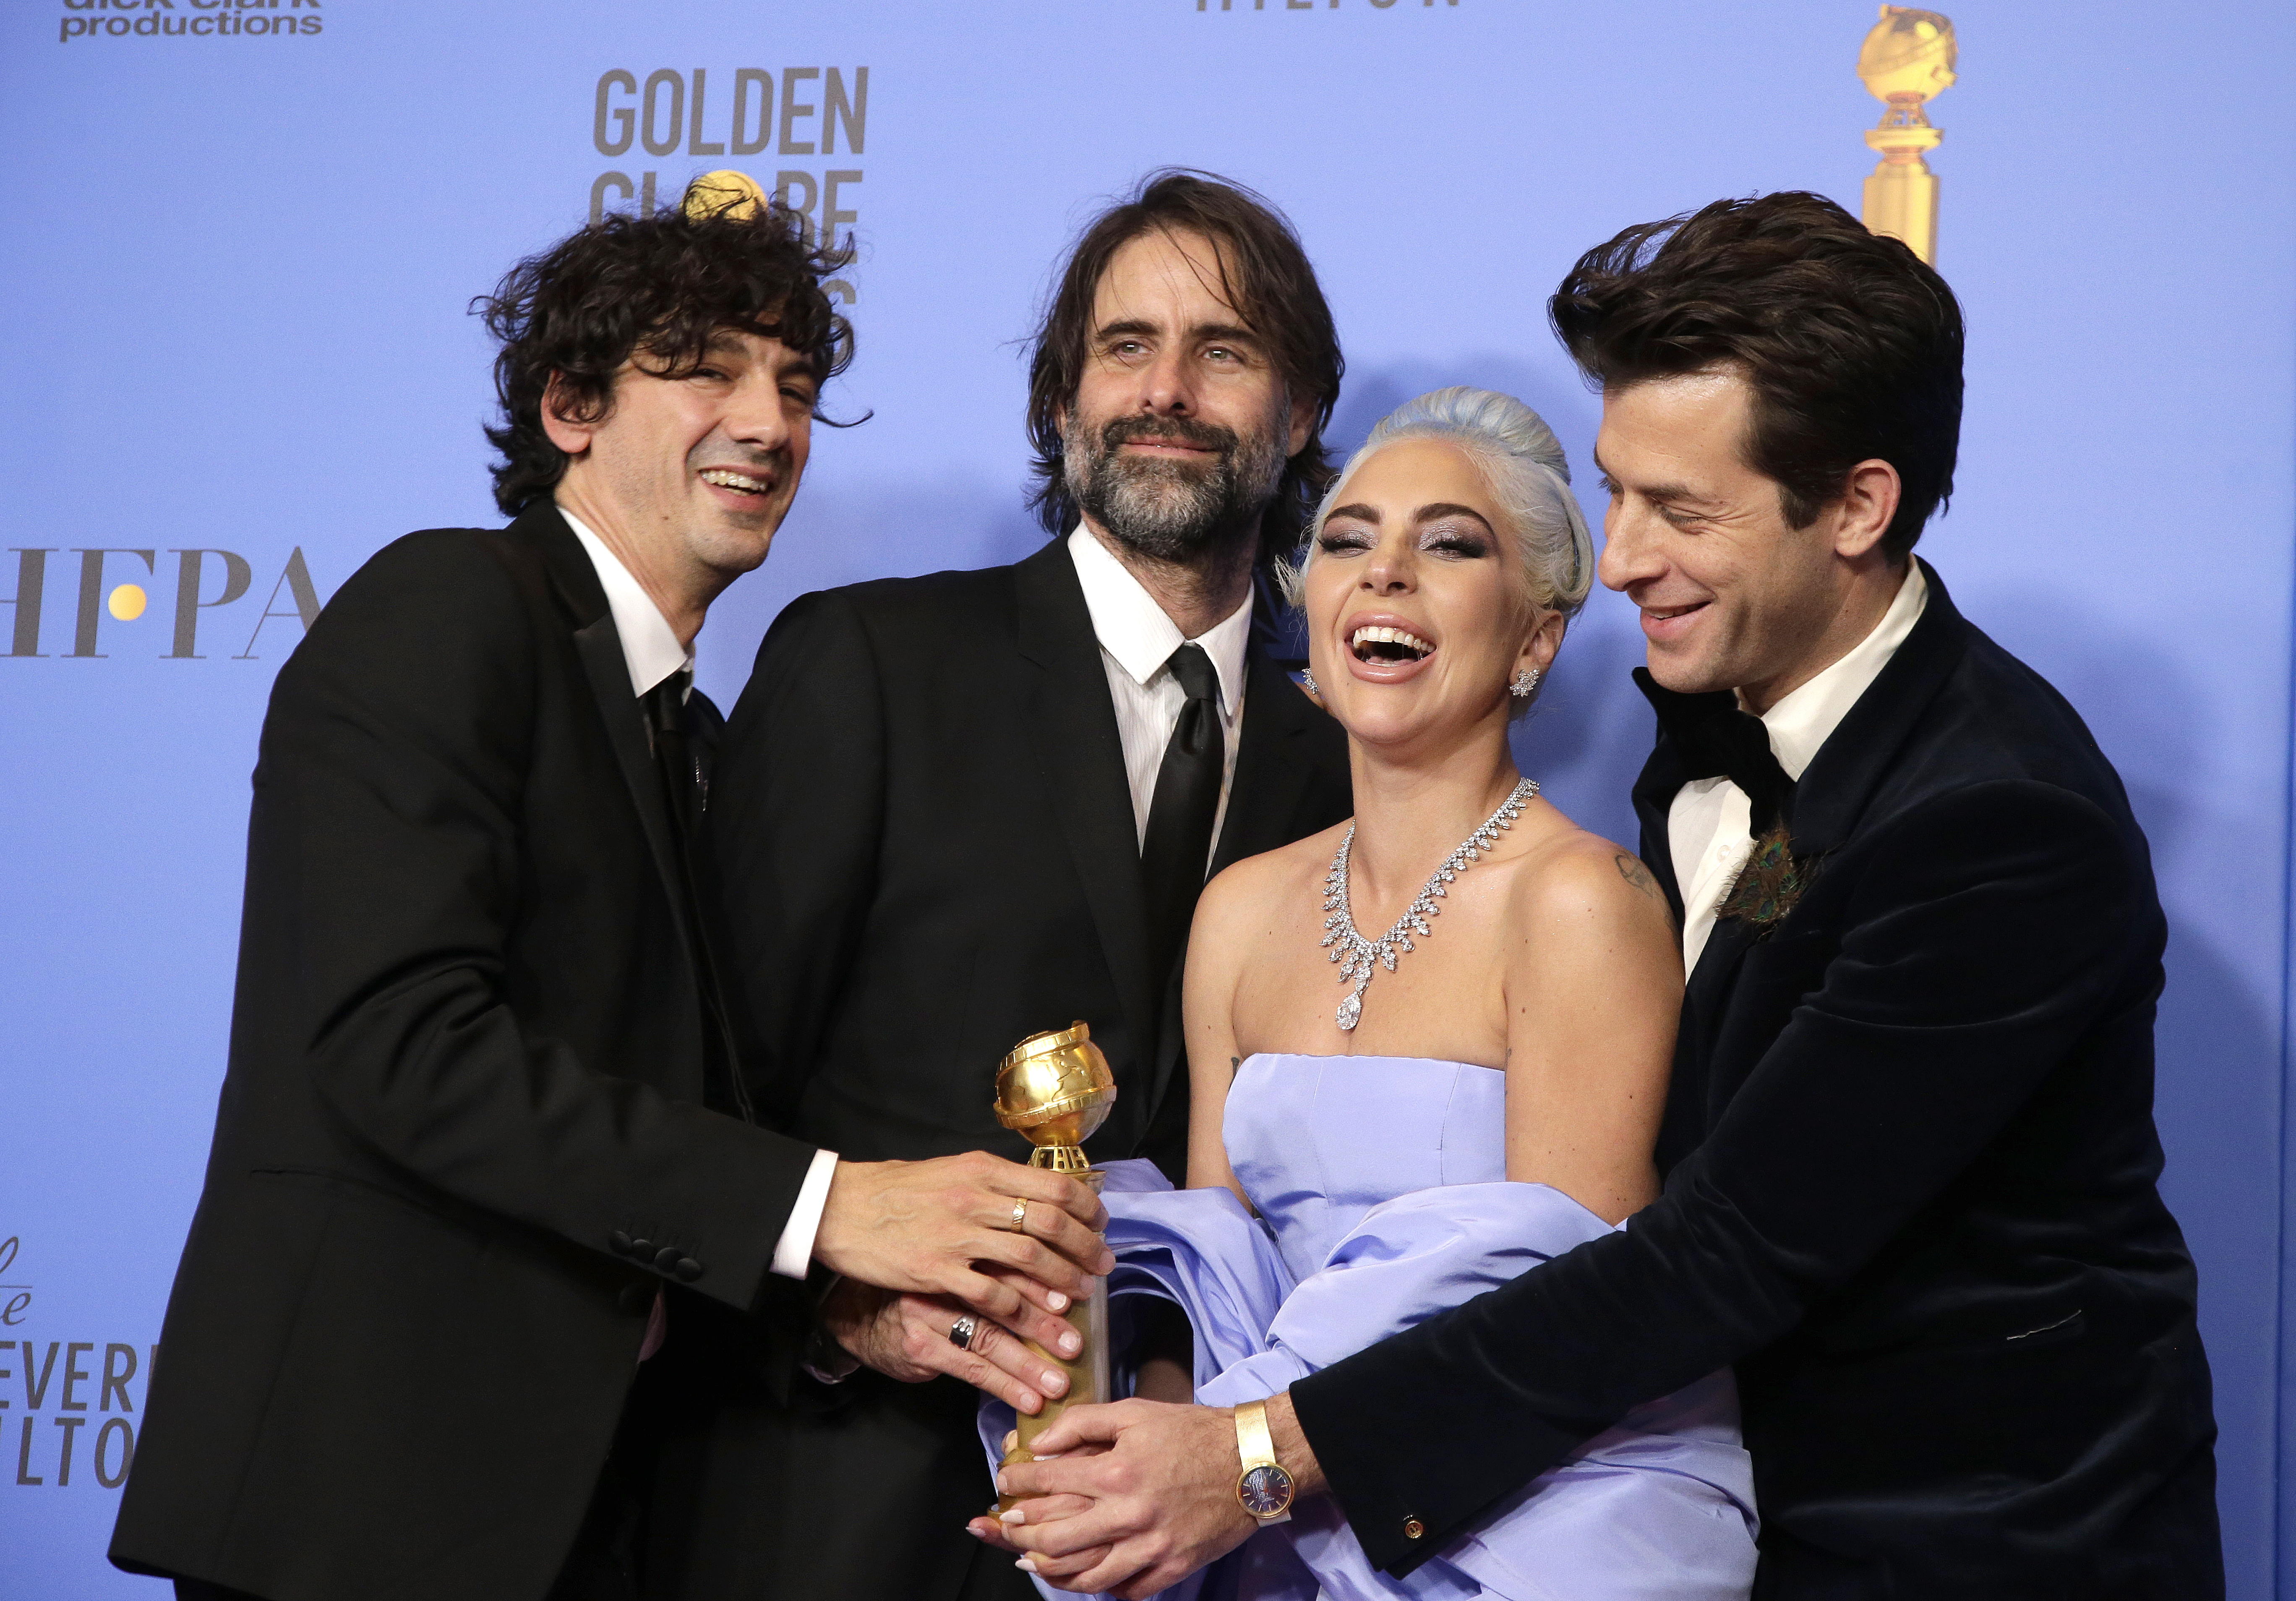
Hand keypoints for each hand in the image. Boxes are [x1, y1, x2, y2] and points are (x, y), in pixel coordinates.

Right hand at [813, 1151, 1113, 1332]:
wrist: (841, 1207)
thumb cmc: (896, 1190)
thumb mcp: (951, 1170)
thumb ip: (992, 1183)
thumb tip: (1036, 1196)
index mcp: (982, 1169)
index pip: (1053, 1185)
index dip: (1086, 1209)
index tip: (1100, 1226)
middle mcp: (975, 1198)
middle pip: (1050, 1224)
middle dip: (1085, 1250)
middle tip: (1103, 1269)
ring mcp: (956, 1236)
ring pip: (1029, 1262)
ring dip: (1062, 1285)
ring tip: (1080, 1304)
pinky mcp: (936, 1271)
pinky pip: (990, 1295)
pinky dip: (1019, 1311)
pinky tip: (1034, 1323)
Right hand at [821, 1278, 1079, 1414]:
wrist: (862, 1315)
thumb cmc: (925, 1293)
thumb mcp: (956, 1270)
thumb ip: (997, 1273)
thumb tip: (1061, 1289)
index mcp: (959, 1252)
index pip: (1006, 1264)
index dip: (1041, 1284)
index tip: (1073, 1300)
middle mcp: (944, 1278)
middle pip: (1001, 1302)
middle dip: (1042, 1327)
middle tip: (1074, 1347)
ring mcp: (928, 1313)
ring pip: (987, 1340)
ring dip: (1027, 1366)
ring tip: (1057, 1384)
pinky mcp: (920, 1346)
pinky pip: (969, 1369)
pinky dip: (1002, 1385)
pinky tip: (1026, 1399)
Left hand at [985, 1399, 1257, 1597]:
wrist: (1252, 1460)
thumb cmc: (1192, 1432)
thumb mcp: (1135, 1412)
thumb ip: (1083, 1422)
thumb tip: (1041, 1443)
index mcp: (1117, 1471)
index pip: (1046, 1482)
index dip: (1016, 1482)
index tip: (1005, 1482)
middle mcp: (1129, 1514)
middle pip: (1055, 1539)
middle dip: (1019, 1535)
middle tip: (1006, 1527)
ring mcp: (1152, 1546)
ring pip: (1086, 1575)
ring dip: (1050, 1571)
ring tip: (1032, 1562)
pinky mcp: (1173, 1567)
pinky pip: (1128, 1590)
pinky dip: (1102, 1589)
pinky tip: (1088, 1579)